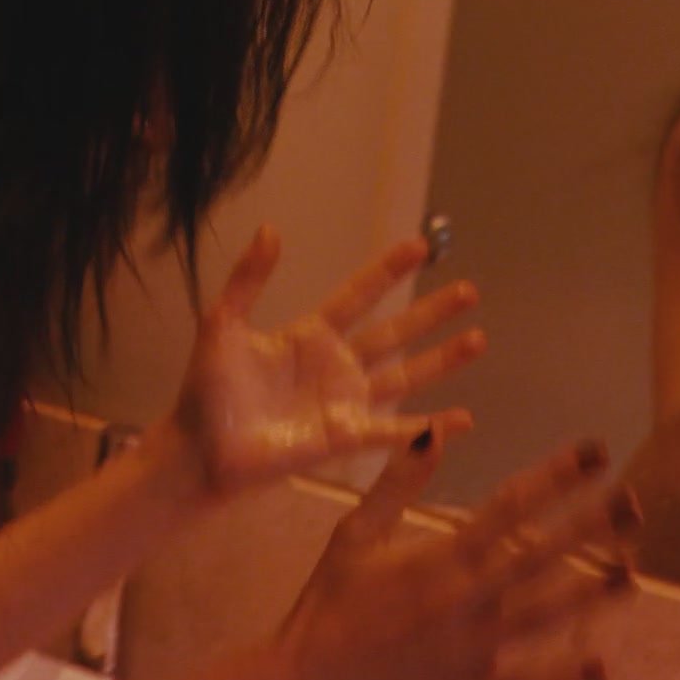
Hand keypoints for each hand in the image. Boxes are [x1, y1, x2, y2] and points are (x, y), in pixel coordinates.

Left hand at [158, 227, 482, 499]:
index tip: (420, 246)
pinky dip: (431, 428)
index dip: (387, 272)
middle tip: (469, 291)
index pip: (359, 295)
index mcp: (311, 336)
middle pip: (395, 333)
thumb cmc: (208, 392)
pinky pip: (397, 431)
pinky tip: (464, 419)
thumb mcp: (222, 325)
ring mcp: (346, 403)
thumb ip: (248, 279)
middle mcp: (337, 366)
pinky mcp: (347, 437)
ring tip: (478, 339)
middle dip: (432, 312)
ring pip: (406, 376)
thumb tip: (272, 229)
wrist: (200, 450)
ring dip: (442, 360)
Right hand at [267, 432, 638, 679]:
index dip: (558, 474)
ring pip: (547, 616)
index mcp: (440, 558)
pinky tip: (602, 670)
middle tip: (634, 501)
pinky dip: (566, 679)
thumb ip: (397, 485)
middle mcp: (467, 600)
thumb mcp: (353, 537)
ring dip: (593, 594)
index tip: (595, 450)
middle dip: (591, 525)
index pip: (511, 505)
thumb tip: (434, 431)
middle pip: (543, 555)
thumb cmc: (326, 606)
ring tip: (632, 573)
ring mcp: (474, 650)